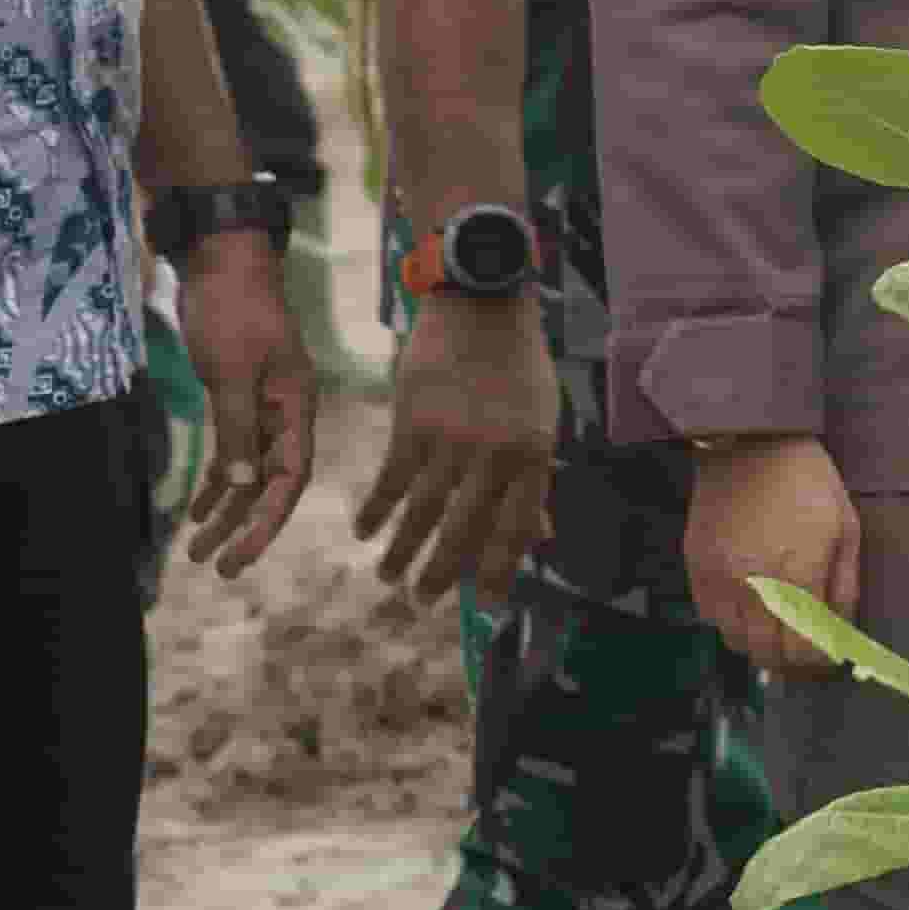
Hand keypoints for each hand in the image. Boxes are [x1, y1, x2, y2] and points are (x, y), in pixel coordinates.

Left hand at [174, 229, 317, 578]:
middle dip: (245, 527)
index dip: (267, 522)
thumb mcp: (231, 372)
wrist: (225, 262)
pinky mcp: (242, 395)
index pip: (289, 478)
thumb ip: (237, 429)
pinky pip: (234, 450)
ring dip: (226, 510)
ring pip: (250, 470)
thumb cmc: (233, 312)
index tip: (240, 559)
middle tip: (216, 567)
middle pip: (271, 482)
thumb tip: (239, 487)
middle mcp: (288, 411)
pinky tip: (198, 509)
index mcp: (298, 405)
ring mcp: (266, 403)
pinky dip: (217, 480)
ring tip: (197, 549)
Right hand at [355, 291, 556, 602]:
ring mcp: (450, 440)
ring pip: (421, 513)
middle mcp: (493, 453)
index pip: (516, 527)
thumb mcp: (543, 419)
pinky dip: (375, 511)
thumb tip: (541, 536)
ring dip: (401, 552)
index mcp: (533, 453)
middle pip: (462, 530)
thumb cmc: (518, 366)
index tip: (487, 603)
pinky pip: (390, 480)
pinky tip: (365, 531)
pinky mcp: (411, 424)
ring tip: (389, 578)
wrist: (482, 305)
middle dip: (441, 574)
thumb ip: (536, 478)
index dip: (500, 569)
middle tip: (423, 602)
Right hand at [688, 435, 861, 675]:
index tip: (829, 656)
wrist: (749, 443)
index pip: (804, 650)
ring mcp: (720, 581)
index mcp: (799, 576)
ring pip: (736, 643)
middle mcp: (755, 587)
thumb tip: (842, 631)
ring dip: (760, 646)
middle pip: (767, 656)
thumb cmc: (806, 481)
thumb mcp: (845, 526)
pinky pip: (711, 619)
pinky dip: (731, 624)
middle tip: (806, 652)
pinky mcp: (696, 570)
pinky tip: (750, 608)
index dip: (819, 662)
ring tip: (779, 630)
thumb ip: (844, 584)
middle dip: (791, 663)